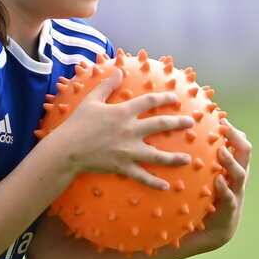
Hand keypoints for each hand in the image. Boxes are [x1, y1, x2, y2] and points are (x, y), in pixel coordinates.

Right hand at [53, 70, 194, 189]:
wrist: (67, 149)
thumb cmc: (77, 124)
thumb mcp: (91, 100)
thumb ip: (106, 85)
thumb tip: (118, 71)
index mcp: (123, 112)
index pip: (149, 101)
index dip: (164, 98)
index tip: (175, 99)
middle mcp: (130, 130)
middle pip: (160, 125)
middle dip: (178, 123)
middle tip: (191, 122)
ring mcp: (128, 150)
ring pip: (157, 155)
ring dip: (174, 158)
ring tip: (188, 159)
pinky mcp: (123, 166)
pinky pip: (142, 176)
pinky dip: (154, 183)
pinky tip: (166, 187)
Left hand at [193, 120, 251, 251]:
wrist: (211, 232)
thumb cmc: (203, 199)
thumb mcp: (201, 177)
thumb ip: (195, 160)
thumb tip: (174, 139)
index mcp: (232, 167)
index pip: (238, 143)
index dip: (233, 129)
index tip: (220, 116)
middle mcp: (237, 177)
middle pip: (245, 152)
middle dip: (237, 138)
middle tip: (225, 126)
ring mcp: (235, 192)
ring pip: (240, 173)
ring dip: (231, 161)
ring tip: (222, 151)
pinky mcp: (229, 208)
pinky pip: (229, 197)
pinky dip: (224, 188)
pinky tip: (218, 181)